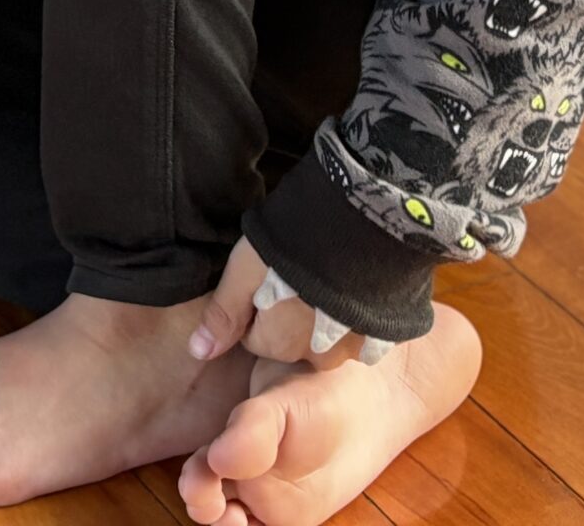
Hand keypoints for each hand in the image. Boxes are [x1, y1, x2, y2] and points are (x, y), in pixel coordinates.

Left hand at [187, 237, 370, 370]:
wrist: (364, 225)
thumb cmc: (293, 245)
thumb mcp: (245, 270)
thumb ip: (223, 313)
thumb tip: (198, 353)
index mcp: (280, 345)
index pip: (255, 339)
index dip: (255, 306)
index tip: (265, 278)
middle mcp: (319, 357)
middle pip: (292, 342)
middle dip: (289, 315)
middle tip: (296, 273)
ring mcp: (356, 347)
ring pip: (326, 339)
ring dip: (324, 317)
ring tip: (326, 275)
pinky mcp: (385, 332)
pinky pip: (361, 333)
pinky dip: (356, 315)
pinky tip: (354, 285)